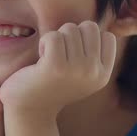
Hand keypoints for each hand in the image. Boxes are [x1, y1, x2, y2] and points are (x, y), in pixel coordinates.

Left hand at [0, 21, 116, 116]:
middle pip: (90, 27)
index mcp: (103, 75)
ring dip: (56, 38)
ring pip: (70, 28)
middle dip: (71, 34)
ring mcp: (76, 70)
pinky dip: (44, 42)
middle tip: (59, 53)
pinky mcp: (55, 67)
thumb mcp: (81, 74)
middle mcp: (94, 73)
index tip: (73, 55)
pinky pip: (53, 36)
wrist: (29, 109)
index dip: (86, 38)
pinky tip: (40, 58)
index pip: (107, 36)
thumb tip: (92, 26)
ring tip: (49, 57)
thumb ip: (92, 54)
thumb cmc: (52, 85)